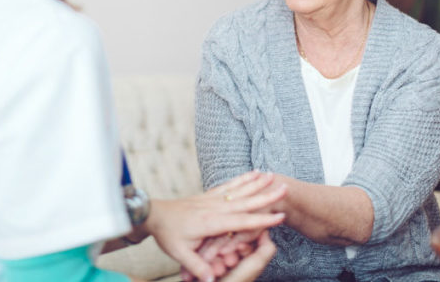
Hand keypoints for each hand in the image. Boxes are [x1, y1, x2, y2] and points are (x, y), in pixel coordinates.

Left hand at [144, 171, 285, 281]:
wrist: (155, 213)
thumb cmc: (168, 233)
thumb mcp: (179, 253)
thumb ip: (197, 266)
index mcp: (210, 222)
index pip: (241, 221)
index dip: (261, 219)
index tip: (280, 216)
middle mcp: (214, 207)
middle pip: (245, 201)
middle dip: (266, 195)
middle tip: (284, 187)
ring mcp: (213, 199)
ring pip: (239, 190)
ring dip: (257, 183)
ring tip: (273, 175)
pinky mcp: (210, 195)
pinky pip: (229, 185)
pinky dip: (243, 179)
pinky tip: (253, 173)